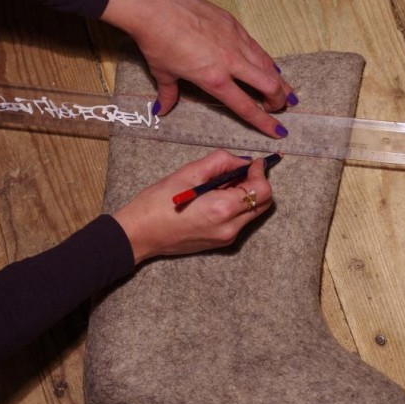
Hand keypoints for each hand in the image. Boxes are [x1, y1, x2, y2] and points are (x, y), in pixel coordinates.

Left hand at [100, 0, 294, 137]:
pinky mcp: (233, 24)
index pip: (246, 107)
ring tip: (286, 90)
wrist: (154, 6)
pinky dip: (265, 60)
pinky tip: (268, 65)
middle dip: (279, 100)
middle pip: (268, 85)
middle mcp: (231, 62)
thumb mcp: (163, 73)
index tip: (279, 131)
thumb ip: (169, 94)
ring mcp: (235, 40)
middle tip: (280, 108)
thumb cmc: (156, 42)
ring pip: (267, 64)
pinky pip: (256, 47)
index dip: (265, 122)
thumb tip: (162, 109)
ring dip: (278, 80)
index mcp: (214, 80)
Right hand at [112, 150, 272, 264]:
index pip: (262, 190)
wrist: (140, 234)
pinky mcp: (220, 242)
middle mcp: (230, 227)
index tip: (253, 162)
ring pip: (253, 212)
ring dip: (247, 194)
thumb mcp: (188, 173)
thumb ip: (221, 162)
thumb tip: (242, 161)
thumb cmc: (157, 203)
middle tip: (240, 171)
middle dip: (257, 183)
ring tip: (223, 183)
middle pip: (264, 203)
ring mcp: (226, 238)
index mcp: (222, 209)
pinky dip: (237, 206)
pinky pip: (240, 221)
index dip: (261, 172)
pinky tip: (216, 197)